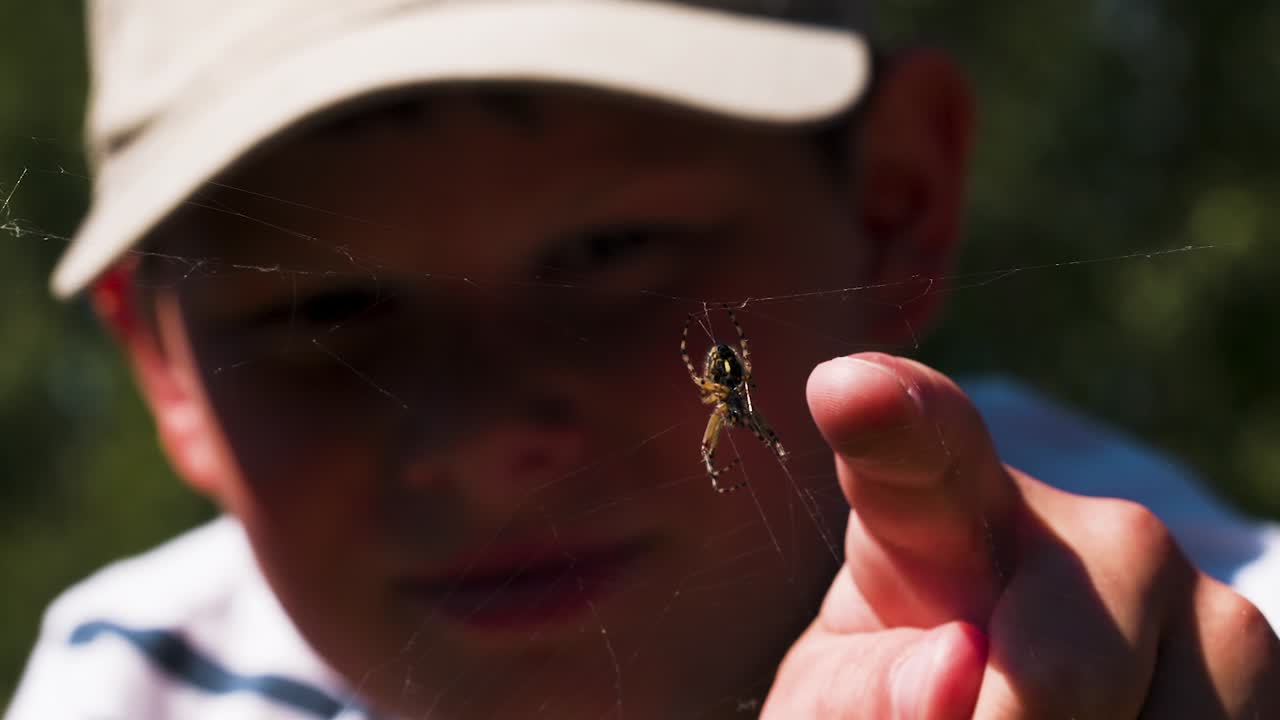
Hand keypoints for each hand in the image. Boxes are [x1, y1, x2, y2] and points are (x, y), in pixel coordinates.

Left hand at [762, 353, 1279, 718]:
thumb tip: (958, 662)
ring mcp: (1192, 591)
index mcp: (939, 509)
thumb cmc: (890, 694)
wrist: (999, 711)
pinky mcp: (1255, 660)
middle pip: (1057, 674)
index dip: (885, 420)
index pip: (917, 448)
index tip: (845, 389)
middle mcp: (1092, 528)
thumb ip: (869, 683)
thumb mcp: (844, 697)